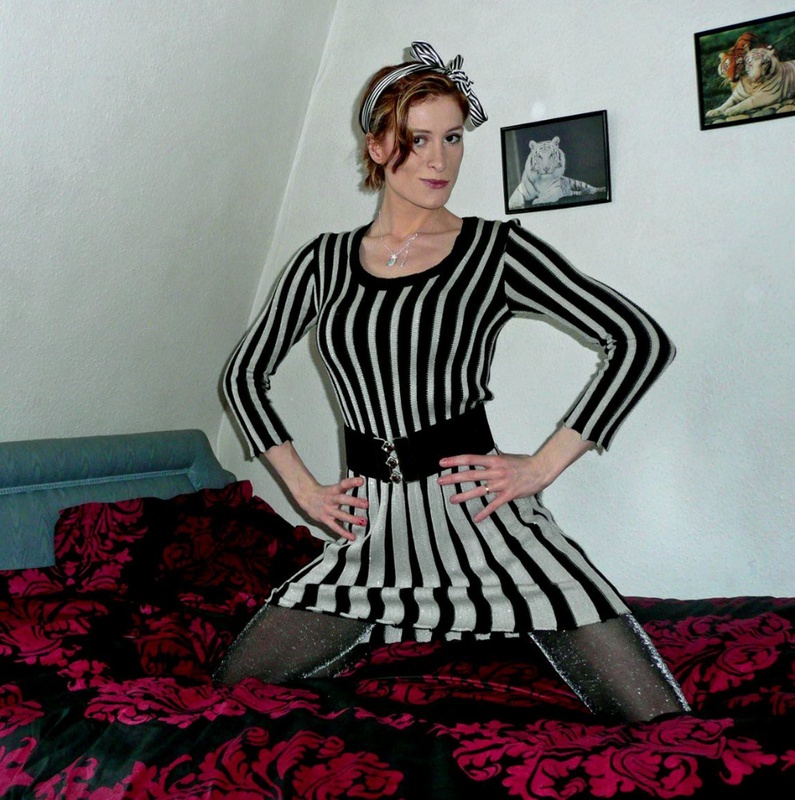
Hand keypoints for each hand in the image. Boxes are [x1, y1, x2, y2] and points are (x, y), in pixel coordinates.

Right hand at [295, 476, 368, 541]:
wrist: (306, 497)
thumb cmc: (323, 493)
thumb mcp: (334, 487)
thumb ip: (346, 487)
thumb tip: (361, 481)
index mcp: (333, 490)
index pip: (343, 484)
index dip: (352, 482)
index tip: (361, 481)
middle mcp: (331, 499)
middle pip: (342, 499)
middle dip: (355, 502)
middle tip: (366, 504)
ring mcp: (328, 510)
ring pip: (340, 515)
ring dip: (352, 519)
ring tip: (362, 522)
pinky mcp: (325, 519)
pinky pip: (335, 527)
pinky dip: (344, 533)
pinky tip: (352, 536)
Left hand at [437, 452, 553, 523]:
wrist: (540, 470)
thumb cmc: (523, 463)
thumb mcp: (505, 457)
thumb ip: (491, 461)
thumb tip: (479, 461)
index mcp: (493, 460)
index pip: (470, 459)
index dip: (455, 460)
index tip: (442, 462)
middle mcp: (495, 471)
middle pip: (470, 474)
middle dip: (453, 478)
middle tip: (439, 481)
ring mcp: (502, 484)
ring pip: (479, 490)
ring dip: (464, 496)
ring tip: (452, 500)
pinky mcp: (508, 495)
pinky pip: (494, 505)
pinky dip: (485, 513)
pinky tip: (476, 519)